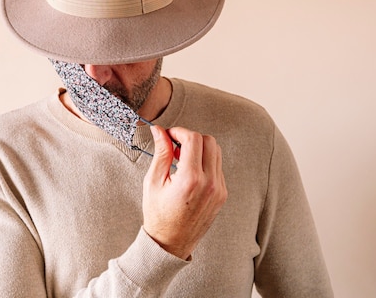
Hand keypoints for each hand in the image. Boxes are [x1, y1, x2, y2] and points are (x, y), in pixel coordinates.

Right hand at [142, 125, 227, 259]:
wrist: (170, 243)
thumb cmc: (158, 215)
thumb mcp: (153, 181)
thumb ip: (160, 153)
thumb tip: (160, 131)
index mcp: (191, 179)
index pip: (193, 139)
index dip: (179, 131)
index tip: (169, 135)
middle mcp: (210, 183)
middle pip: (209, 141)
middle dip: (191, 138)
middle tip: (175, 145)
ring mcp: (219, 190)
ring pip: (216, 152)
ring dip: (199, 149)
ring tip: (181, 159)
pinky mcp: (222, 194)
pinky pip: (217, 167)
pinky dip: (205, 162)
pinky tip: (189, 171)